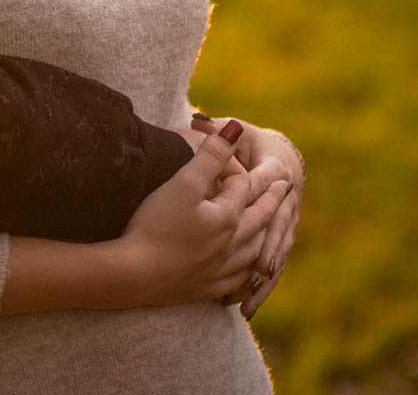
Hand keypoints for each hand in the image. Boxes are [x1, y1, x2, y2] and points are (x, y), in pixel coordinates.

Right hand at [116, 121, 289, 307]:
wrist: (133, 274)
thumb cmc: (156, 225)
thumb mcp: (183, 183)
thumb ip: (211, 156)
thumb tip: (235, 129)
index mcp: (228, 217)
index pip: (242, 185)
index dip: (236, 166)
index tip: (234, 155)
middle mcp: (231, 245)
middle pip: (257, 219)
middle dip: (271, 200)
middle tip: (284, 188)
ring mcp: (219, 270)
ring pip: (252, 253)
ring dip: (265, 238)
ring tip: (270, 231)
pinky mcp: (203, 288)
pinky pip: (235, 282)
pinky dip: (245, 275)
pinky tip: (243, 276)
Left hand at [192, 112, 302, 318]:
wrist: (278, 159)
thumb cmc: (250, 143)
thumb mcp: (237, 132)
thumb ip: (216, 128)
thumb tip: (198, 117)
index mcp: (276, 172)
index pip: (270, 193)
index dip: (263, 210)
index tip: (251, 226)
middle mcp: (285, 202)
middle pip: (277, 233)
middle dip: (267, 257)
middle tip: (255, 277)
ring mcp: (284, 224)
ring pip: (276, 255)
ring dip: (264, 281)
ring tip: (248, 303)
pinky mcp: (276, 241)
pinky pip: (270, 266)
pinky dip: (259, 286)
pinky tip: (244, 306)